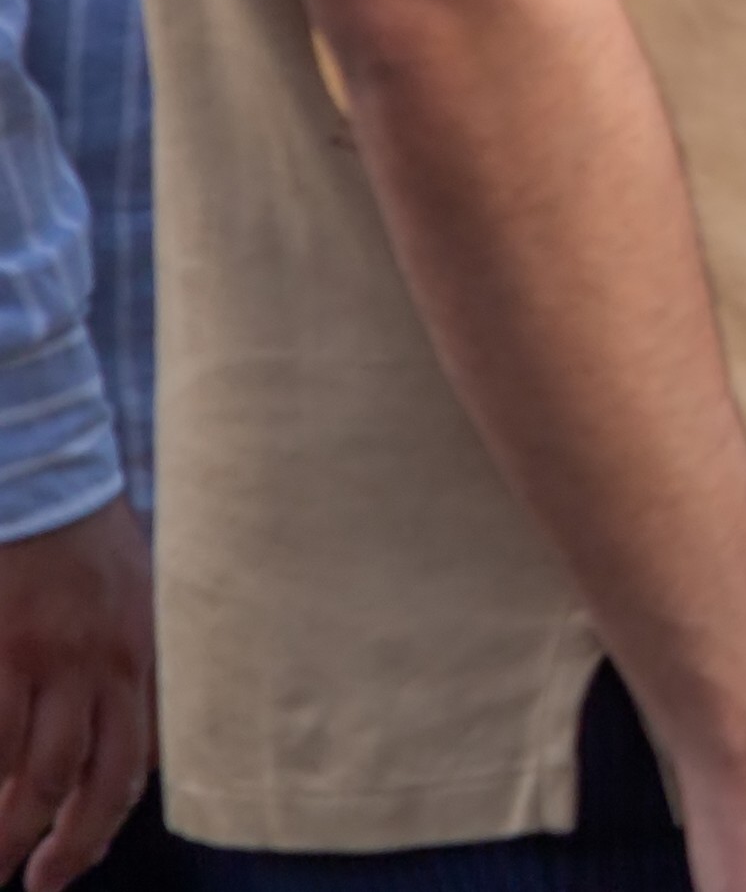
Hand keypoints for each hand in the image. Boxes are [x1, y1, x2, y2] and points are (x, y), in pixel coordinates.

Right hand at [0, 500, 145, 891]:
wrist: (43, 479)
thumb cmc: (85, 540)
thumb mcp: (137, 597)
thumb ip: (132, 661)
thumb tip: (124, 729)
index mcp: (147, 655)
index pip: (144, 755)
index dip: (113, 814)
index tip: (82, 851)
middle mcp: (109, 665)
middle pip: (96, 781)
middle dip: (70, 846)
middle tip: (42, 884)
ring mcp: (53, 661)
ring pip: (37, 774)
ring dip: (11, 830)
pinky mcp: (4, 651)